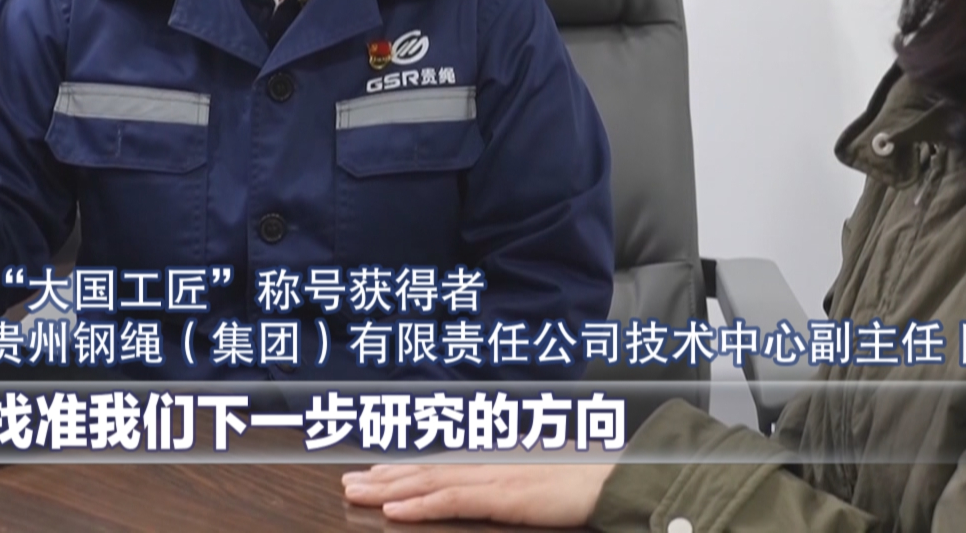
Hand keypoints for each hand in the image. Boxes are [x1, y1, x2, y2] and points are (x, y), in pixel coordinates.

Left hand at [341, 462, 614, 525]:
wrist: (617, 478)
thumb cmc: (589, 478)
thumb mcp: (545, 477)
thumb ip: (518, 480)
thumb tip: (507, 490)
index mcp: (498, 458)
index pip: (443, 462)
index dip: (406, 466)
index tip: (376, 471)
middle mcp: (490, 462)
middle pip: (427, 468)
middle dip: (385, 475)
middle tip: (348, 481)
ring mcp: (494, 477)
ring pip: (430, 481)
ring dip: (389, 487)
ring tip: (356, 492)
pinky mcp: (502, 496)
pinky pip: (452, 500)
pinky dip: (420, 503)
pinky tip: (394, 508)